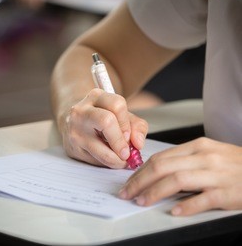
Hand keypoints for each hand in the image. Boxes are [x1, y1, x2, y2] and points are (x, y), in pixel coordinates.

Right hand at [60, 88, 147, 168]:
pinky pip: (93, 159)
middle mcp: (82, 111)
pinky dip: (105, 163)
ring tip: (121, 160)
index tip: (129, 137)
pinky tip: (107, 158)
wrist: (74, 123)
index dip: (126, 124)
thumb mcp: (120, 115)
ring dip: (115, 159)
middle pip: (106, 121)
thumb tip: (138, 143)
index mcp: (96, 97)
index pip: (117, 105)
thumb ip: (136, 126)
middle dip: (120, 142)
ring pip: (99, 148)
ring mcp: (74, 129)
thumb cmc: (101, 118)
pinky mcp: (72, 147)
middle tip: (127, 153)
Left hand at [118, 137, 241, 215]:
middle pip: (163, 167)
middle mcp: (204, 157)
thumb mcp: (209, 154)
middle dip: (139, 181)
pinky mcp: (229, 192)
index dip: (140, 171)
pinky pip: (204, 198)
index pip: (160, 157)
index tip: (128, 182)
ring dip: (155, 192)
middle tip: (127, 193)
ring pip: (177, 180)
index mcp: (197, 147)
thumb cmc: (235, 165)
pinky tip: (174, 211)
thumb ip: (184, 160)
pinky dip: (187, 205)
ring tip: (141, 201)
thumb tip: (155, 171)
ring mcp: (217, 174)